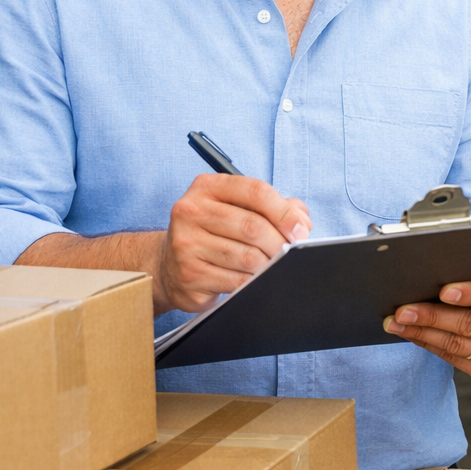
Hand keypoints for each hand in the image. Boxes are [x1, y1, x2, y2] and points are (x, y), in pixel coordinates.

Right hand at [155, 174, 311, 314]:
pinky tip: (254, 279)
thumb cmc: (214, 232)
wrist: (169, 266)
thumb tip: (301, 221)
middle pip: (253, 226)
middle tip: (290, 251)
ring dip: (268, 264)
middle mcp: (190, 211)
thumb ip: (273, 206)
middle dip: (280, 242)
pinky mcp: (189, 275)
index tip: (301, 229)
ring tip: (272, 265)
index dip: (285, 212)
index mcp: (207, 187)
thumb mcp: (238, 208)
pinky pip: (237, 281)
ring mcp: (186, 245)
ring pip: (248, 257)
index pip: (256, 191)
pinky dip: (253, 282)